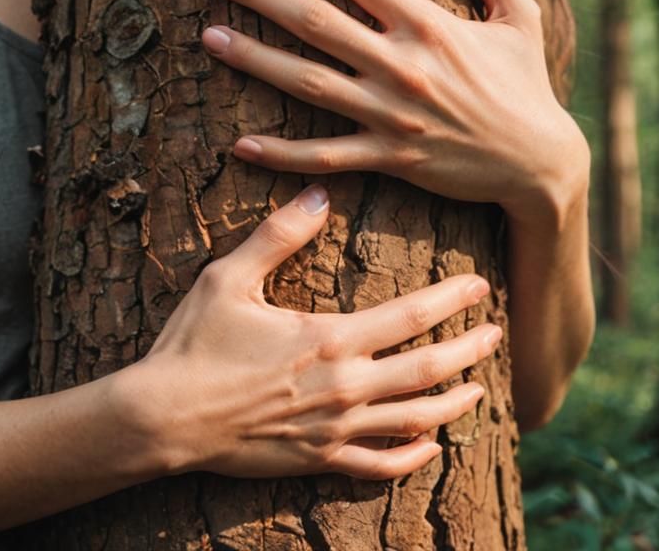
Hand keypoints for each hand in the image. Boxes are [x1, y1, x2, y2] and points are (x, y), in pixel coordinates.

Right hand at [121, 184, 501, 480]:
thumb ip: (278, 235)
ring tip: (480, 390)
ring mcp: (335, 428)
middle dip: (469, 351)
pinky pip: (378, 465)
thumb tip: (319, 193)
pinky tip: (430, 448)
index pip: (411, 315)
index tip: (480, 286)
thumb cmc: (193, 344)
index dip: (452, 299)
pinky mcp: (318, 459)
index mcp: (329, 338)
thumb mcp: (229, 278)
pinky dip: (411, 458)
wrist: (162, 419)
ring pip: (414, 420)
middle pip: (428, 370)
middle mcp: (344, 386)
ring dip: (453, 404)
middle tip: (497, 335)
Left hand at [198, 0, 588, 221]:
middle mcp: (403, 66)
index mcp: (429, 24)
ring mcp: (391, 115)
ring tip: (209, 38)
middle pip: (317, 22)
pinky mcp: (390, 159)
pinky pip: (325, 156)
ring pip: (309, 83)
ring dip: (255, 60)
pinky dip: (282, 154)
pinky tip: (240, 143)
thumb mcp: (520, 15)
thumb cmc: (526, 85)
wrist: (540, 164)